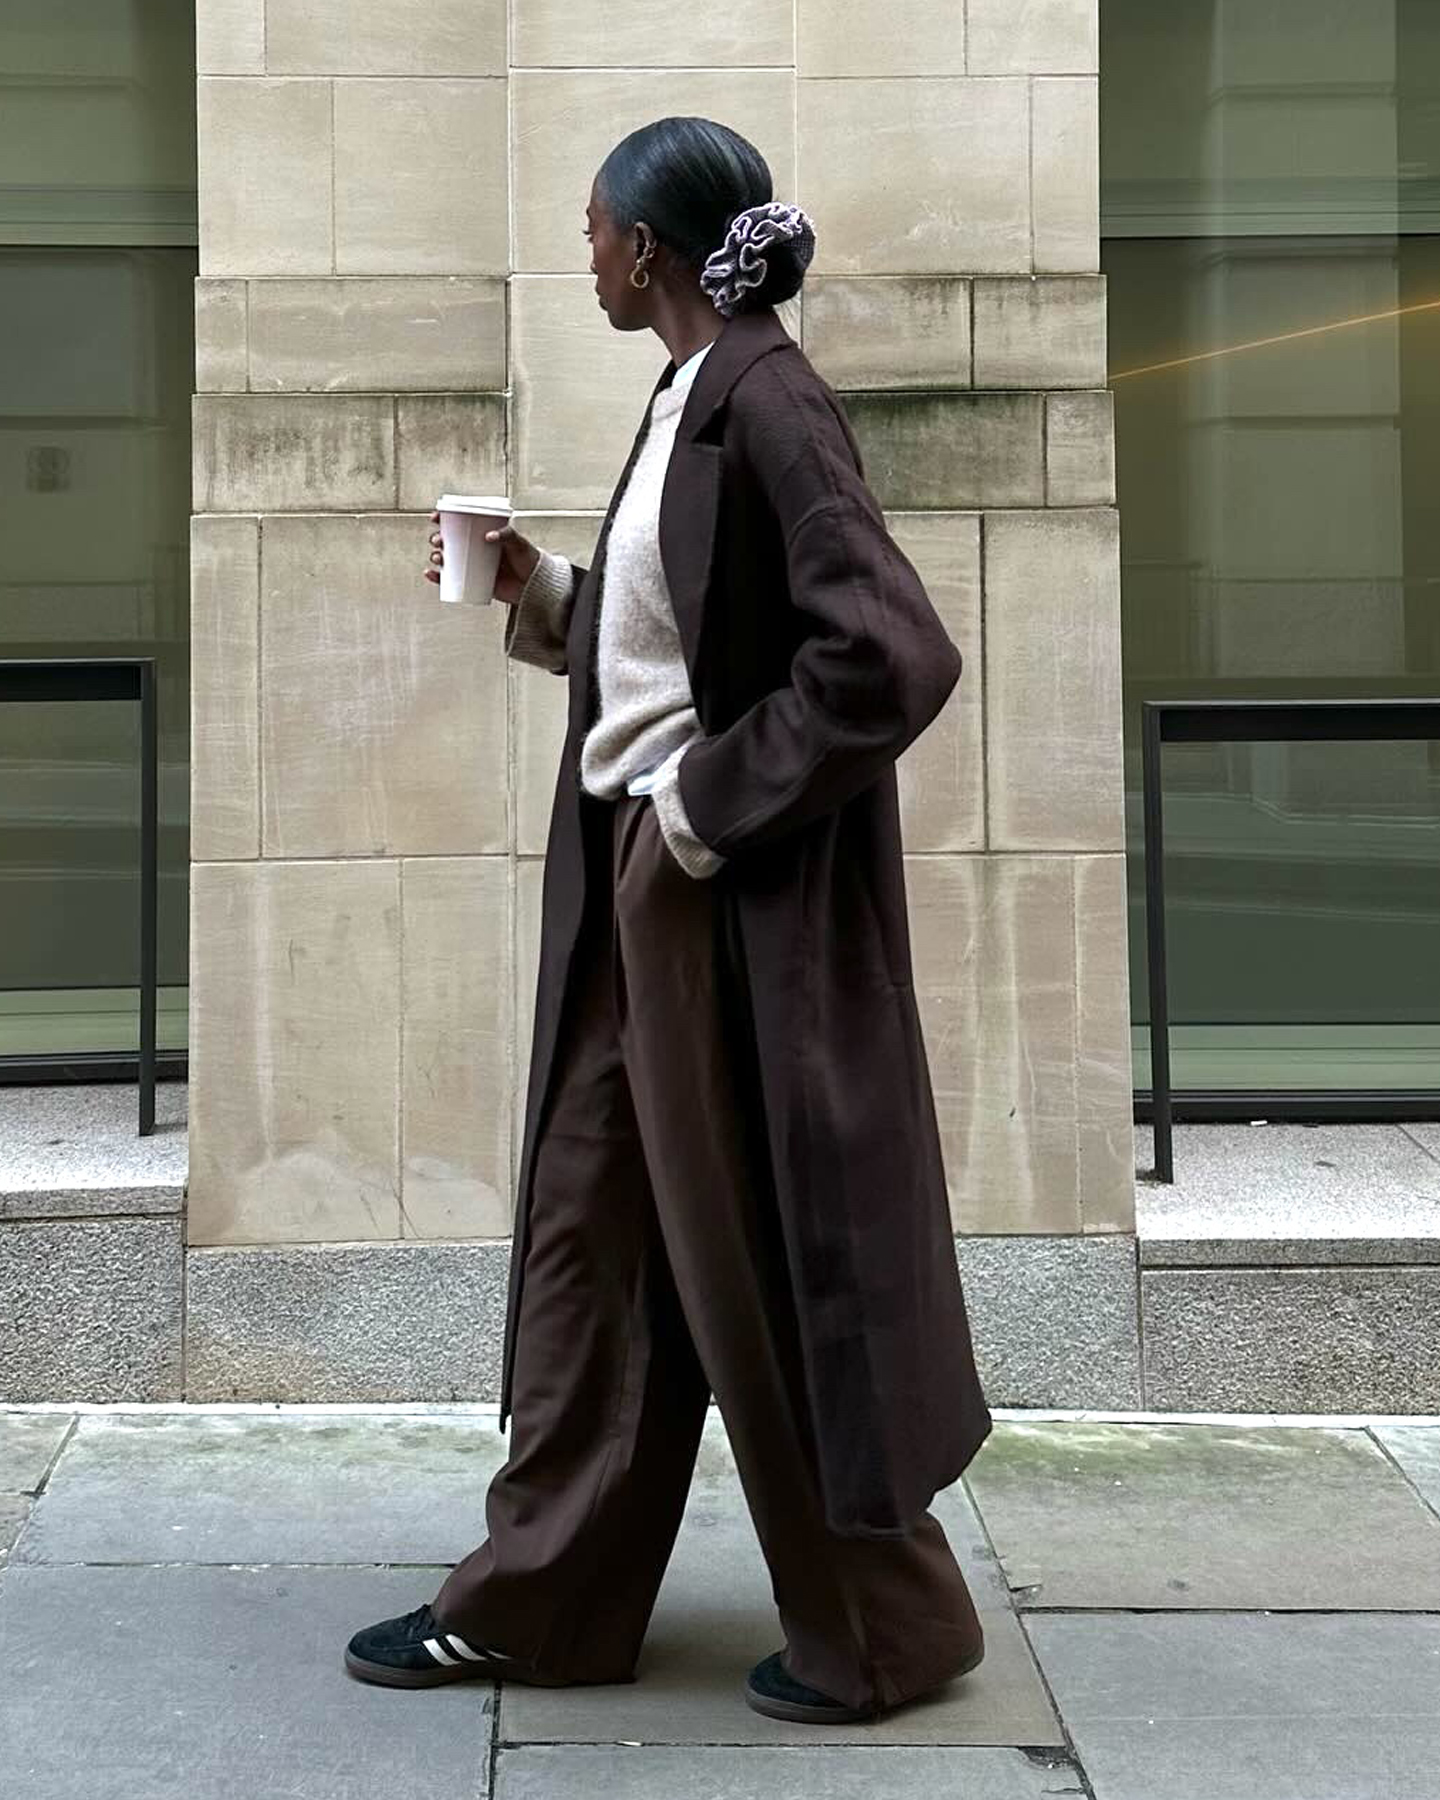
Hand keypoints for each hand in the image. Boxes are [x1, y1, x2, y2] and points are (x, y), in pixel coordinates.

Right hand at [425, 513, 541, 605]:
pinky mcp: (472, 583)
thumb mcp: (518, 542)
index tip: (435, 517)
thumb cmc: (529, 560)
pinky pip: (450, 580)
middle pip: (448, 541)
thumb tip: (487, 537)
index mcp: (482, 534)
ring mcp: (472, 566)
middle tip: (439, 541)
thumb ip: (506, 535)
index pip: (459, 523)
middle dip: (437, 538)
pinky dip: (437, 578)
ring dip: (436, 556)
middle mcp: (474, 549)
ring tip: (438, 558)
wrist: (535, 586)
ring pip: (447, 559)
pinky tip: (429, 574)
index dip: (443, 518)